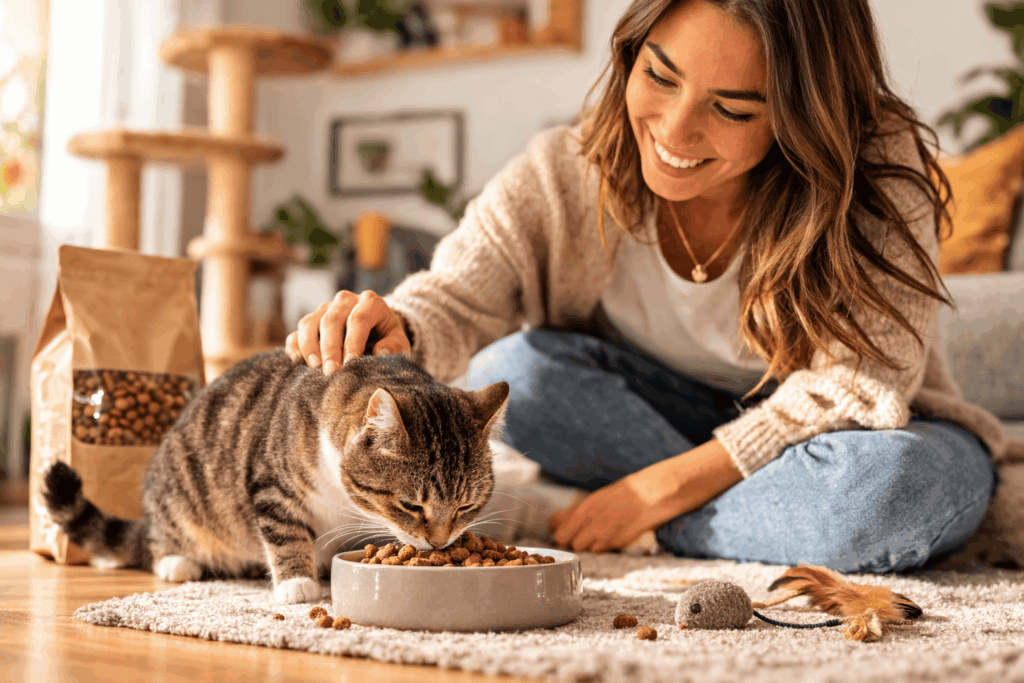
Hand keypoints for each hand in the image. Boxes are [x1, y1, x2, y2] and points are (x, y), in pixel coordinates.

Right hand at [285, 290, 409, 373]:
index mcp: (370, 302)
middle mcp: (345, 300)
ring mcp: (326, 308)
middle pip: (331, 320)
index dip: (352, 342)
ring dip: (309, 345)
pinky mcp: (312, 320)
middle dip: (330, 348)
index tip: (351, 363)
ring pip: (310, 322)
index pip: (358, 319)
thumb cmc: (388, 337)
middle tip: (331, 372)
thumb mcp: (399, 341)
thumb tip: (380, 352)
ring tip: (314, 367)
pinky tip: (297, 360)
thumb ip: (395, 346)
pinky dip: (295, 344)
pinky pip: (298, 330)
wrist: (375, 329)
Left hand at [548, 469, 683, 552]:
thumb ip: (575, 512)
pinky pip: (599, 550)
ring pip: (582, 548)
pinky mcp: (616, 543)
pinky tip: (609, 536)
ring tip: (596, 534)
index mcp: (584, 507)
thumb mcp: (595, 498)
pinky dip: (601, 546)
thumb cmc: (622, 494)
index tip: (561, 530)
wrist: (650, 496)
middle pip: (566, 541)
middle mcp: (591, 522)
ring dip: (586, 544)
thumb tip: (553, 523)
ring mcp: (604, 534)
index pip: (557, 528)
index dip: (558, 531)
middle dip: (569, 540)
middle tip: (577, 534)